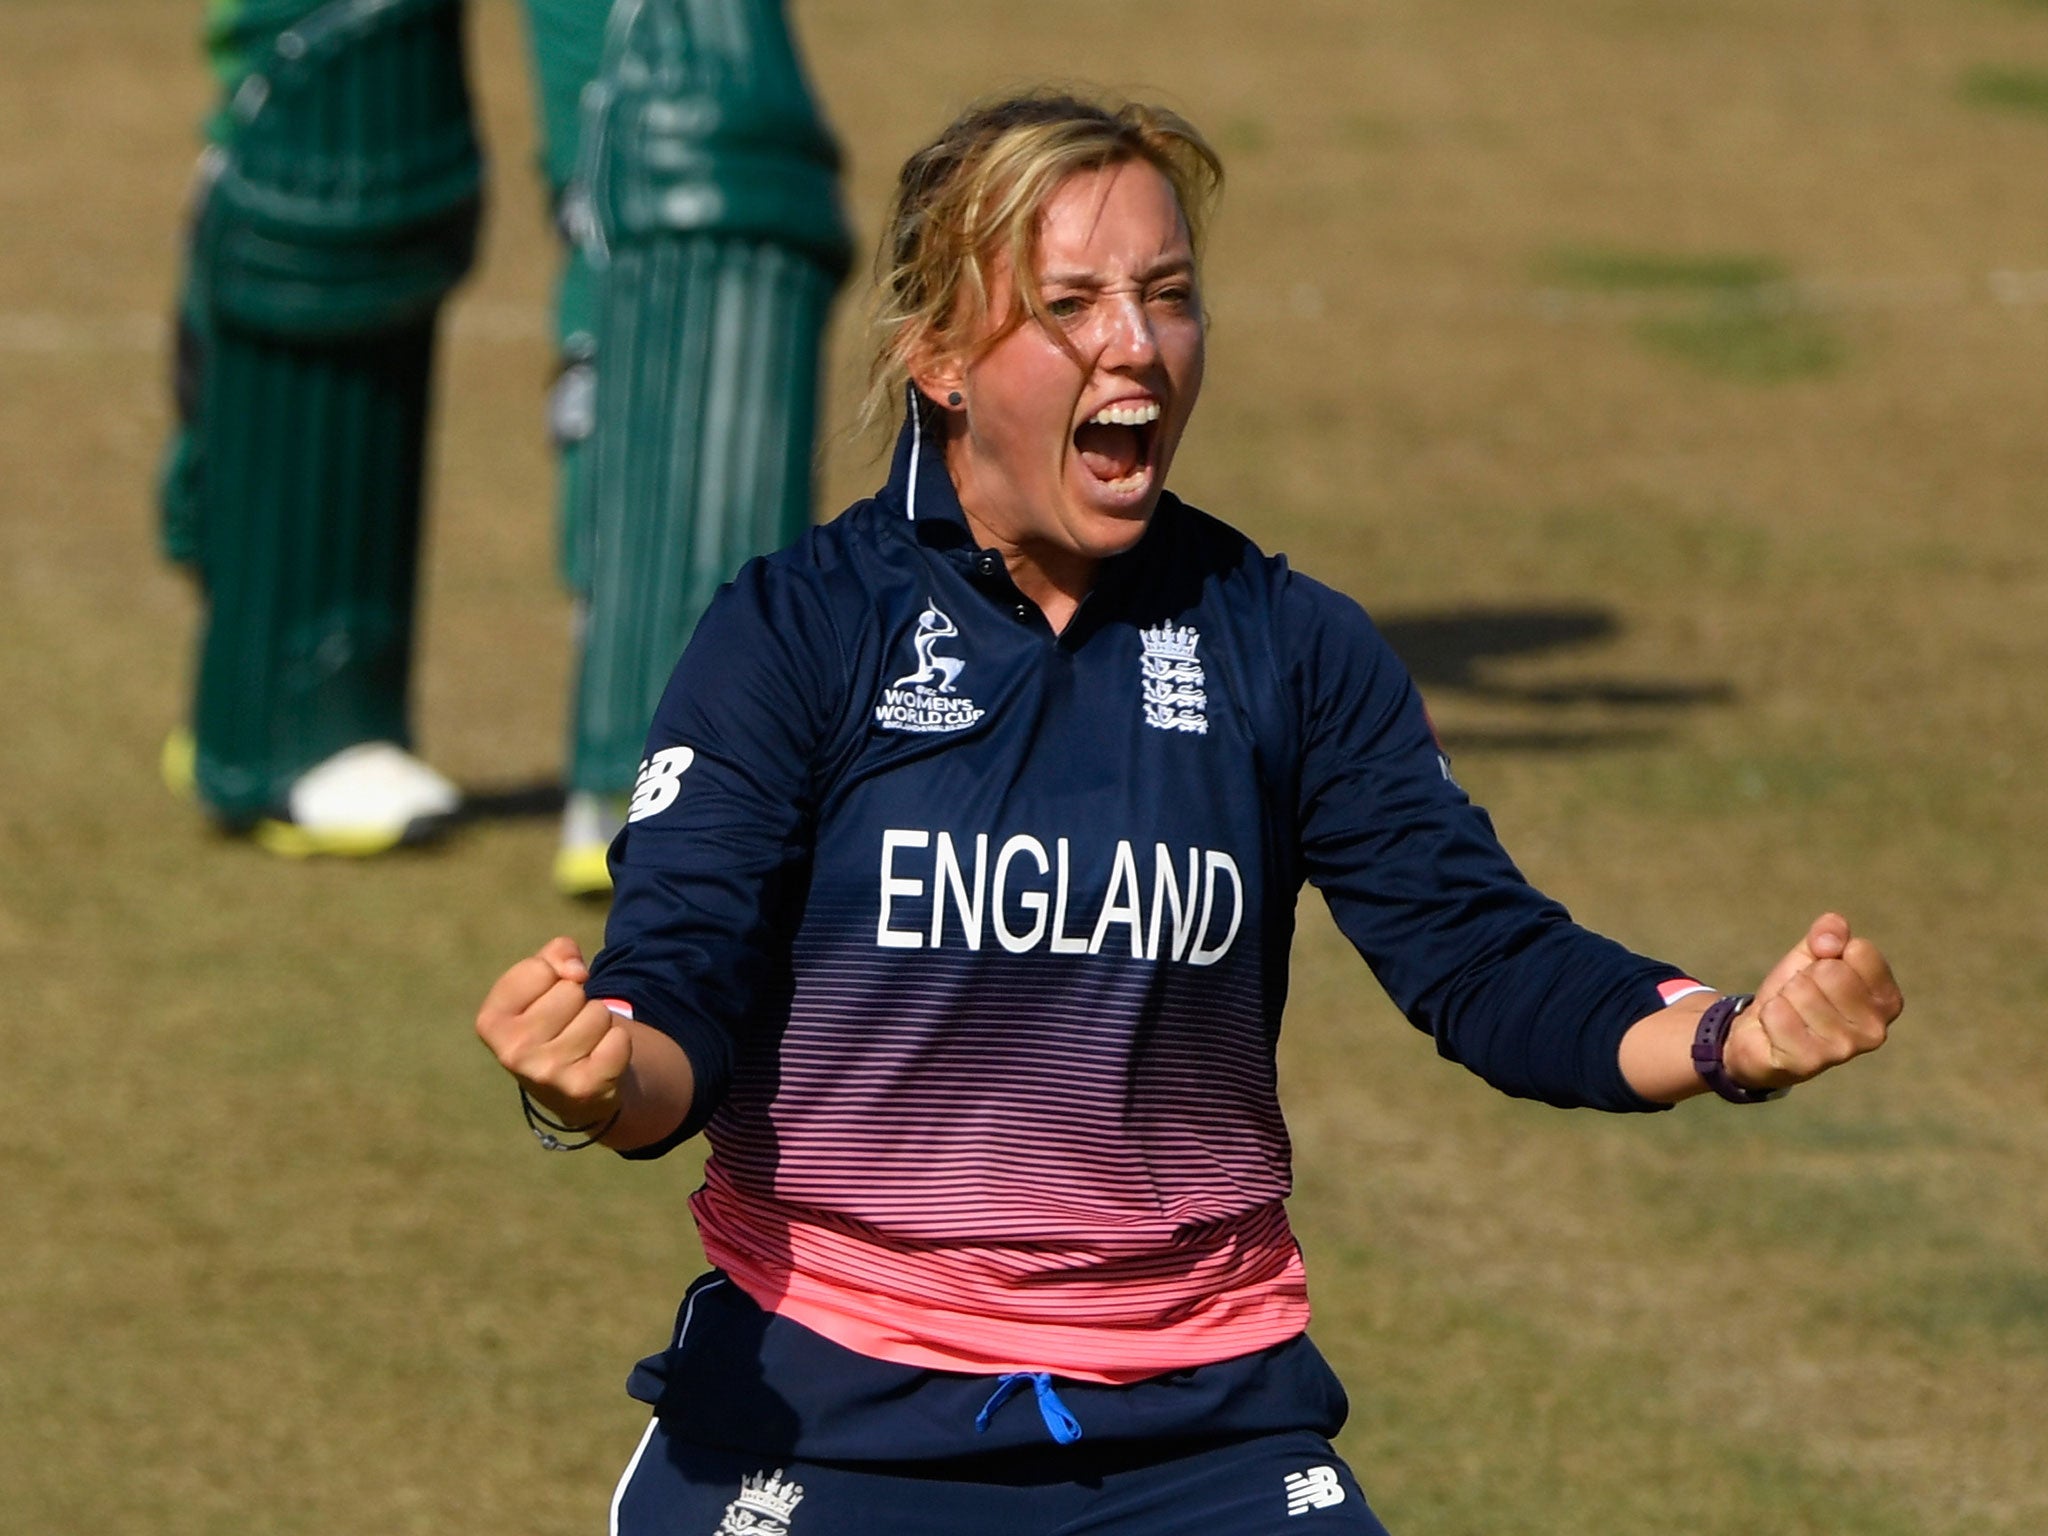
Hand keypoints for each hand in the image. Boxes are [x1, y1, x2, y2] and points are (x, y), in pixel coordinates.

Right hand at [475, 936, 633, 1127]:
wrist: (573, 1091)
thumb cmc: (553, 1024)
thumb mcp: (542, 983)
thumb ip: (554, 955)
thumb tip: (576, 971)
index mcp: (490, 1022)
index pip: (539, 968)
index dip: (553, 976)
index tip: (547, 999)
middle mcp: (511, 1052)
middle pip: (571, 991)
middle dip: (578, 1001)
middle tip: (568, 1026)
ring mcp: (546, 1073)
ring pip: (598, 1013)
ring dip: (599, 1023)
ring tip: (583, 1044)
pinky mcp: (583, 1089)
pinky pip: (619, 1039)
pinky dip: (618, 1043)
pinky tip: (600, 1059)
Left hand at [1725, 913, 1902, 1091]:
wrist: (1760, 1033)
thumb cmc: (1797, 992)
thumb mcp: (1813, 954)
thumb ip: (1829, 933)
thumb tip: (1829, 941)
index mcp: (1886, 1000)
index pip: (1859, 951)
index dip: (1828, 952)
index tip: (1822, 970)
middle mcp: (1874, 1030)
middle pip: (1829, 971)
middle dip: (1804, 976)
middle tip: (1800, 995)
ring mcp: (1843, 1050)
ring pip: (1800, 991)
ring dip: (1785, 996)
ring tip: (1789, 1012)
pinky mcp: (1807, 1064)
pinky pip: (1777, 1015)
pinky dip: (1768, 1014)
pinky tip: (1775, 1029)